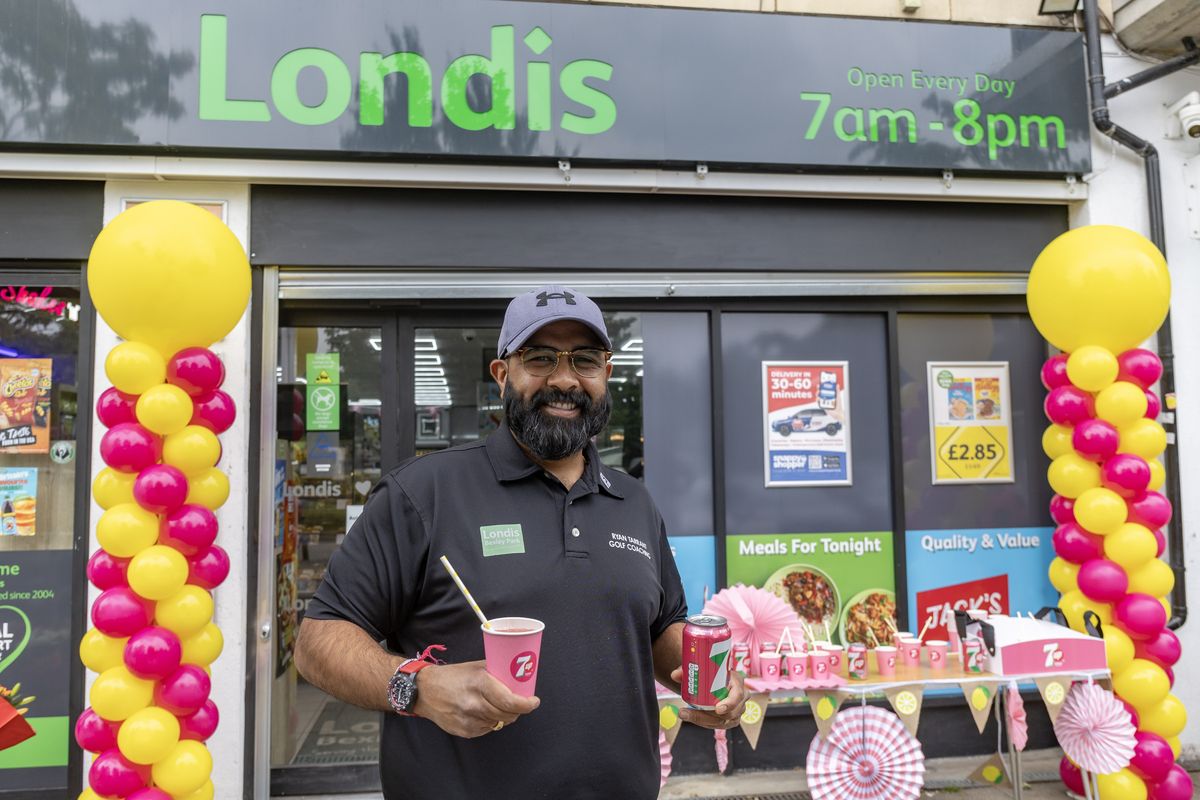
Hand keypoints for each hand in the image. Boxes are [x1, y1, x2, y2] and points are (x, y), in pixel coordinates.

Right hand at [411, 661, 539, 737]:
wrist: (425, 691)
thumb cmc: (453, 676)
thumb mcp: (476, 667)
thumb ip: (497, 672)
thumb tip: (519, 676)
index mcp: (480, 683)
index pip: (510, 701)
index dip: (527, 704)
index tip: (534, 701)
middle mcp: (475, 703)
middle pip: (508, 714)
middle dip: (518, 710)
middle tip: (520, 703)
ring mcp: (469, 720)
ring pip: (499, 723)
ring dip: (504, 716)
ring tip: (500, 705)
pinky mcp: (465, 731)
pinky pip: (487, 729)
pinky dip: (490, 722)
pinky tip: (483, 711)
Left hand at [668, 666, 745, 728]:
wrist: (716, 679)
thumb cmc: (712, 672)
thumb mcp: (701, 668)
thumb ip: (687, 670)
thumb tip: (674, 675)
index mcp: (737, 682)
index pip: (738, 695)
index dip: (729, 703)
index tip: (717, 709)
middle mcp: (740, 699)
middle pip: (728, 713)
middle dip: (706, 716)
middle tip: (686, 712)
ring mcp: (737, 711)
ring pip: (722, 722)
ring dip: (702, 720)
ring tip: (685, 714)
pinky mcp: (731, 720)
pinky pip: (718, 725)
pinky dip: (704, 722)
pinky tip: (691, 717)